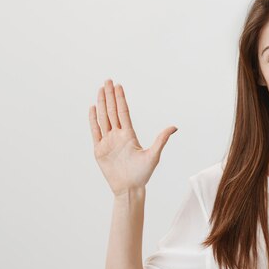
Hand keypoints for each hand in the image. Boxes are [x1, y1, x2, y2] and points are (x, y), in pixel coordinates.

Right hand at [88, 79, 177, 195]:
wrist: (129, 188)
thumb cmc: (143, 174)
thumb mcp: (154, 155)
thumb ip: (161, 139)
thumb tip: (175, 127)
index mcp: (130, 135)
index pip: (124, 112)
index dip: (121, 99)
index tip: (119, 86)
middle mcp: (118, 136)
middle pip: (112, 111)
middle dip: (110, 96)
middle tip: (107, 80)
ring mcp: (108, 142)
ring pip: (103, 118)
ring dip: (101, 104)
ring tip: (100, 90)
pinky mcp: (99, 150)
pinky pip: (95, 131)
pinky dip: (93, 120)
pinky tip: (93, 108)